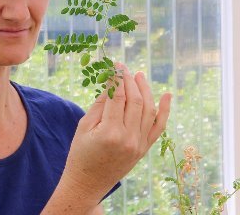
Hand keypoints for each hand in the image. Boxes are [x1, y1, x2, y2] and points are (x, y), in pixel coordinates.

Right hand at [59, 63, 171, 205]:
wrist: (88, 183)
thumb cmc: (80, 153)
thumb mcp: (84, 126)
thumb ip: (99, 105)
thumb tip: (110, 83)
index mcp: (110, 132)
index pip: (117, 96)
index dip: (116, 78)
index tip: (115, 65)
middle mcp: (129, 138)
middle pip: (135, 100)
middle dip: (129, 80)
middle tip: (124, 68)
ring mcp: (139, 145)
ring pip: (148, 110)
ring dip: (145, 90)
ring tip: (139, 75)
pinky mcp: (144, 149)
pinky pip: (158, 127)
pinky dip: (164, 111)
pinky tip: (167, 95)